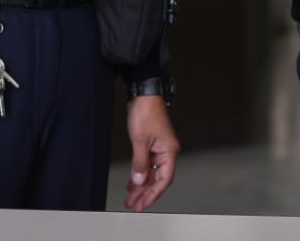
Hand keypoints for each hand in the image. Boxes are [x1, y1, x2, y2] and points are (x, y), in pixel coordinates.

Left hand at [123, 95, 179, 211]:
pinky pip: (146, 164)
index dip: (154, 193)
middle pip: (157, 178)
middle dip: (145, 193)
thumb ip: (140, 162)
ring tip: (130, 197)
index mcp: (169, 151)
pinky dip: (139, 173)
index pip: (164, 179)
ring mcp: (158, 148)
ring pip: (150, 172)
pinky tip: (131, 182)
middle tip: (135, 205)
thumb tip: (139, 179)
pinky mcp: (151, 144)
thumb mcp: (140, 140)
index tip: (144, 203)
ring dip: (140, 185)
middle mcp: (166, 151)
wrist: (143, 95)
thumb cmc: (146, 111)